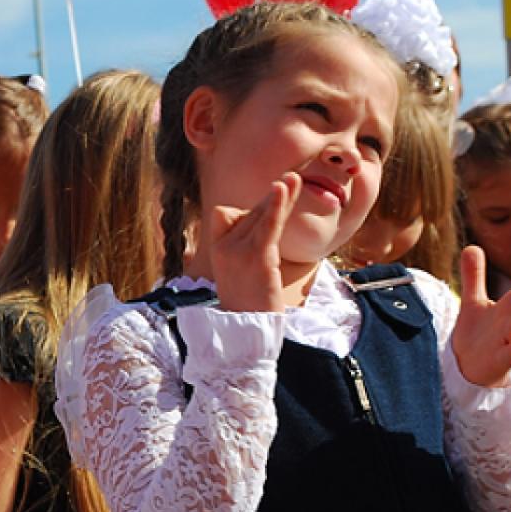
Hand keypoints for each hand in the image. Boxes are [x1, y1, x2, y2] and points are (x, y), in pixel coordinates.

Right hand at [209, 173, 299, 312]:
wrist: (246, 334)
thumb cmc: (248, 303)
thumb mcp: (238, 270)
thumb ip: (245, 242)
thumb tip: (262, 216)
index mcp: (215, 248)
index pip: (226, 213)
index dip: (247, 212)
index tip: (264, 218)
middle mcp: (222, 248)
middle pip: (248, 212)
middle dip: (272, 202)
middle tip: (291, 180)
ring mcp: (238, 253)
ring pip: (261, 215)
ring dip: (280, 196)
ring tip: (294, 177)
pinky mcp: (258, 259)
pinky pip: (269, 226)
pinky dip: (277, 206)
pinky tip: (284, 187)